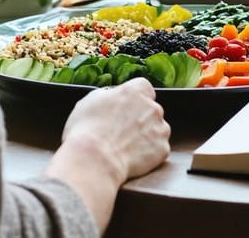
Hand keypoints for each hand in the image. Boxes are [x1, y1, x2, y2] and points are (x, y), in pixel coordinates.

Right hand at [46, 78, 170, 232]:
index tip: (127, 108)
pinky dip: (148, 154)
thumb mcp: (89, 102)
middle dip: (141, 118)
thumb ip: (107, 95)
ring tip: (125, 147)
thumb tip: (111, 95)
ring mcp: (159, 128)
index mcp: (135, 91)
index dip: (135, 98)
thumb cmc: (86, 130)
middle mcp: (152, 107)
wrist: (93, 160)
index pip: (143, 87)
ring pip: (157, 129)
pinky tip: (132, 159)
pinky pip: (158, 149)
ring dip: (146, 136)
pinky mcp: (162, 150)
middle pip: (152, 109)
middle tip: (123, 132)